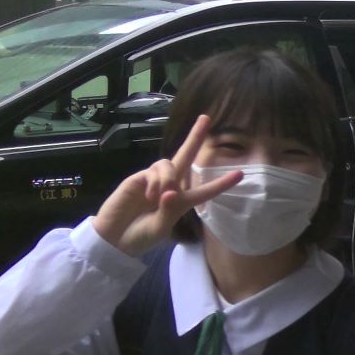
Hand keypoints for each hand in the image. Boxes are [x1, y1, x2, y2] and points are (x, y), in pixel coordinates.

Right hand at [93, 115, 242, 256]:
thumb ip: (169, 210)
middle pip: (185, 156)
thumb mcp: (160, 228)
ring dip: (168, 180)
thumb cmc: (140, 236)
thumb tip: (172, 191)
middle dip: (196, 137)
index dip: (222, 183)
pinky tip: (147, 196)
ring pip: (170, 164)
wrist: (113, 237)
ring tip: (156, 199)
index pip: (205, 191)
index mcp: (181, 202)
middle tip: (207, 117)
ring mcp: (153, 180)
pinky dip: (155, 183)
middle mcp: (170, 186)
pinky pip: (154, 171)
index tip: (241, 174)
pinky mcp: (138, 177)